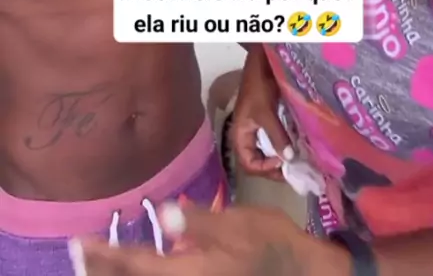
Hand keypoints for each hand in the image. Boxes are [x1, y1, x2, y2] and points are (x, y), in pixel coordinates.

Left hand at [75, 202, 346, 275]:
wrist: (303, 274)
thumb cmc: (270, 244)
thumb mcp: (238, 224)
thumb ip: (198, 221)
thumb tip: (164, 213)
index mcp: (188, 272)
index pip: (135, 265)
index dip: (105, 255)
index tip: (79, 244)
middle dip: (104, 271)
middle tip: (80, 257)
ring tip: (99, 264)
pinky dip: (144, 275)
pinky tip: (142, 267)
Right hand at [231, 47, 293, 179]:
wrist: (262, 63)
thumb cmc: (258, 87)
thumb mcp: (266, 113)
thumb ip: (276, 136)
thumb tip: (288, 159)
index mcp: (240, 135)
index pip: (249, 164)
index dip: (264, 168)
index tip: (282, 163)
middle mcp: (247, 135)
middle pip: (257, 161)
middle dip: (274, 168)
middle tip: (294, 169)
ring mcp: (257, 129)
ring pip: (267, 152)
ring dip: (281, 157)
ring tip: (297, 161)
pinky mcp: (267, 121)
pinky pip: (274, 139)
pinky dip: (284, 145)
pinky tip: (297, 146)